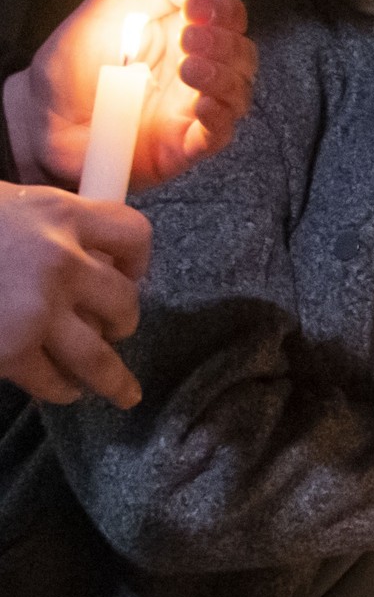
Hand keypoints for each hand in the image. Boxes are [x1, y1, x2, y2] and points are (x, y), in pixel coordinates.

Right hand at [0, 185, 150, 405]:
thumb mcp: (2, 206)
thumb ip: (42, 226)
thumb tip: (85, 256)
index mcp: (56, 213)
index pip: (132, 234)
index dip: (136, 258)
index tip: (130, 273)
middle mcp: (58, 260)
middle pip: (123, 302)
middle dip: (121, 321)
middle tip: (114, 330)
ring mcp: (37, 309)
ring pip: (100, 356)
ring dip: (113, 378)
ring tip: (120, 391)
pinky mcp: (11, 349)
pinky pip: (54, 379)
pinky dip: (61, 389)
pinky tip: (62, 390)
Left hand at [6, 0, 256, 190]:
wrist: (46, 117)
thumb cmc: (73, 62)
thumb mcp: (112, 5)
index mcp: (182, 32)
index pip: (230, 17)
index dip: (224, 10)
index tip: (196, 9)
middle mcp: (196, 68)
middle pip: (243, 53)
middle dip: (224, 43)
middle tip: (188, 40)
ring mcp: (195, 108)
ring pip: (240, 91)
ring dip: (223, 77)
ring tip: (188, 71)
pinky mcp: (189, 144)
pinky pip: (222, 132)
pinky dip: (219, 116)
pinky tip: (201, 105)